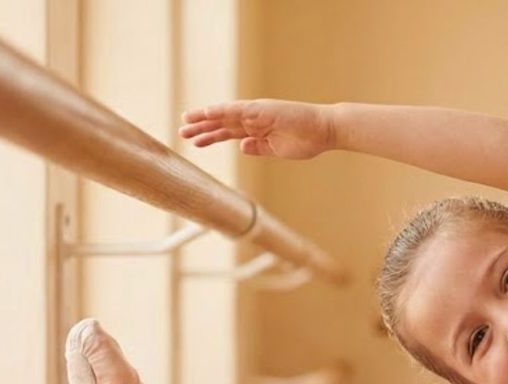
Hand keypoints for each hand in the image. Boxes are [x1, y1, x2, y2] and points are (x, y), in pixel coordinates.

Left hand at [178, 99, 333, 158]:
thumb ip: (259, 148)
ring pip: (225, 114)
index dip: (211, 135)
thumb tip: (241, 146)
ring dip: (205, 118)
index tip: (195, 141)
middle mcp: (254, 118)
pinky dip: (221, 110)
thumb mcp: (277, 150)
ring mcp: (258, 113)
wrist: (325, 131)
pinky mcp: (263, 110)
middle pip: (222, 123)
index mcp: (258, 129)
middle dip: (202, 127)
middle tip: (182, 132)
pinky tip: (206, 112)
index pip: (229, 131)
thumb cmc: (307, 141)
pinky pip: (237, 110)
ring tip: (186, 122)